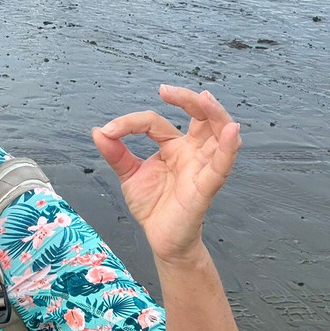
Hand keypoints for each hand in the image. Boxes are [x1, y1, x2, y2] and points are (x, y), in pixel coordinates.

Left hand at [92, 85, 240, 264]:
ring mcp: (201, 167)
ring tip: (205, 99)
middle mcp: (192, 152)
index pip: (156, 122)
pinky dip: (229, 148)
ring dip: (216, 114)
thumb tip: (98, 131)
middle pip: (201, 116)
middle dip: (189, 99)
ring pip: (219, 133)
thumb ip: (116, 153)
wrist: (160, 239)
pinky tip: (231, 131)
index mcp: (174, 146)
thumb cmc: (153, 205)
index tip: (109, 130)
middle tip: (167, 91)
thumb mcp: (129, 174)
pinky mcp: (206, 187)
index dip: (131, 123)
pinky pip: (222, 166)